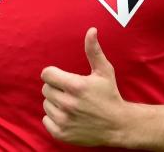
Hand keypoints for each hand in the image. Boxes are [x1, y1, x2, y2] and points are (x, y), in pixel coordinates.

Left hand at [40, 28, 127, 145]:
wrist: (118, 125)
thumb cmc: (110, 95)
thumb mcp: (104, 71)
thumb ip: (94, 51)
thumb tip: (91, 30)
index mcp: (76, 86)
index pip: (46, 74)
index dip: (53, 74)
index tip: (62, 77)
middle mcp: (68, 103)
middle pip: (46, 89)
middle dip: (56, 88)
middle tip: (70, 92)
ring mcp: (64, 120)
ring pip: (46, 104)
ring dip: (55, 103)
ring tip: (71, 104)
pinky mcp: (62, 133)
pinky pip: (46, 120)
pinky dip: (54, 118)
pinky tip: (68, 116)